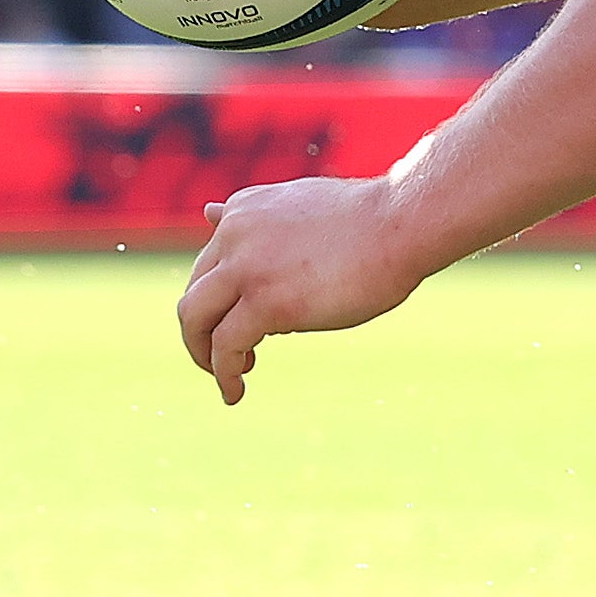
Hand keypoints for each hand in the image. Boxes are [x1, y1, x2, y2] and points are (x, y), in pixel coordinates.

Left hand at [176, 173, 428, 404]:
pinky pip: (225, 347)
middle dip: (202, 330)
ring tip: (228, 376)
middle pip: (193, 293)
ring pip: (195, 320)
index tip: (236, 322)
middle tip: (226, 356)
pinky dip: (223, 374)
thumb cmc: (368, 217)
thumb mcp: (297, 204)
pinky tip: (235, 392)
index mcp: (242, 210)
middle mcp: (234, 235)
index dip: (217, 301)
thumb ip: (254, 216)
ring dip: (202, 354)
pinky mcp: (266, 303)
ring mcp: (247, 268)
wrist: (402, 223)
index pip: (208, 264)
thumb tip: (208, 212)